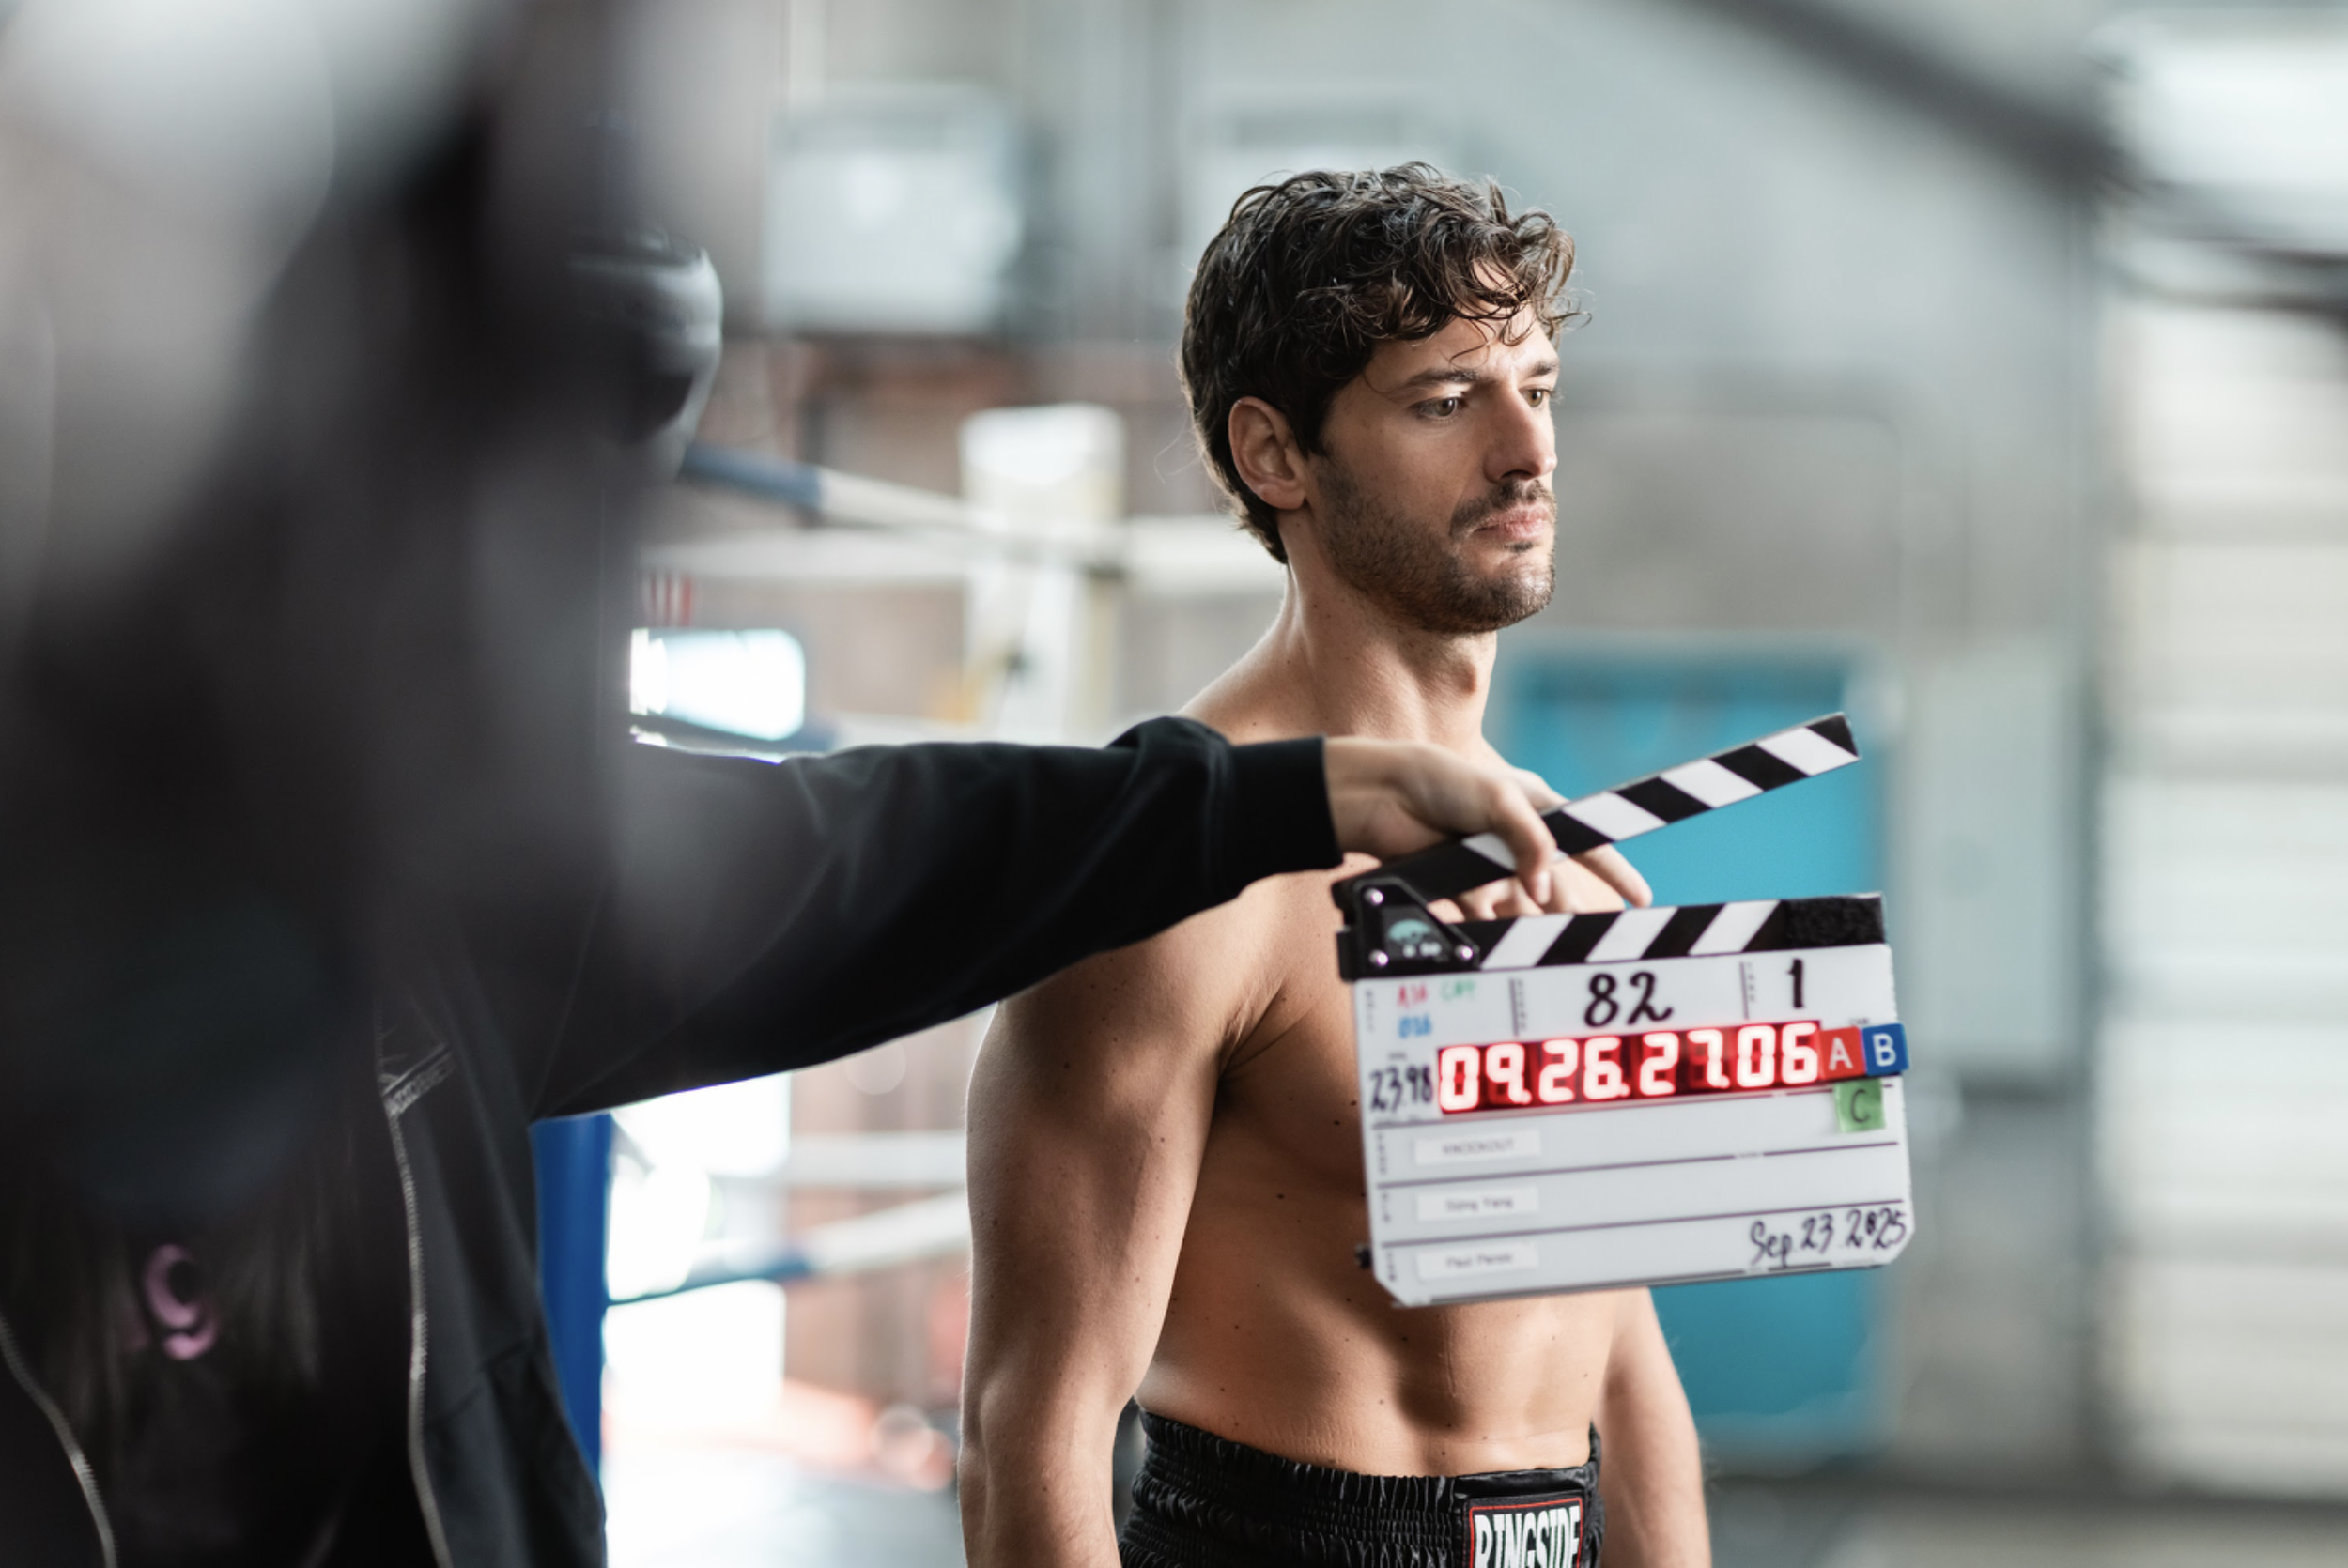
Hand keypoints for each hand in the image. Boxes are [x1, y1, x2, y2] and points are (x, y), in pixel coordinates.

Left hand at [1323, 740, 1649, 911]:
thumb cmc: (1445, 782)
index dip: (1616, 871)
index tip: (1642, 898)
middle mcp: (1517, 840)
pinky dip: (1489, 928)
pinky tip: (1498, 943)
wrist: (1383, 797)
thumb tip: (1544, 891)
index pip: (1588, 843)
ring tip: (1546, 948)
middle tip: (1589, 939)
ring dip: (1532, 924)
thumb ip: (1531, 844)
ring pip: (1522, 905)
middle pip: (1555, 885)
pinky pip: (1483, 915)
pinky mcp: (1459, 884)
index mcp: (1538, 809)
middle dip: (1570, 910)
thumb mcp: (1500, 801)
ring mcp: (1488, 864)